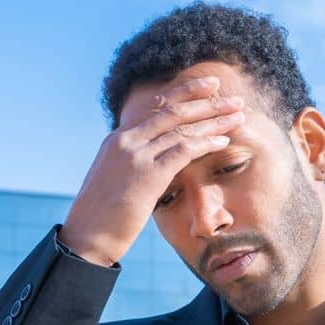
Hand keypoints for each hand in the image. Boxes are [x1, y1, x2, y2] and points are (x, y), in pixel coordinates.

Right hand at [60, 75, 245, 266]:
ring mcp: (136, 156)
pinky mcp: (147, 175)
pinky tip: (223, 141)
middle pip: (172, 110)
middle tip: (233, 98)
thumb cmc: (101, 216)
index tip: (209, 87)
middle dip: (207, 101)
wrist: (86, 236)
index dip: (186, 94)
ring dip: (213, 120)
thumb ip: (133, 166)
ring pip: (181, 127)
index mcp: (118, 139)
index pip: (156, 107)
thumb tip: (153, 165)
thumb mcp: (115, 181)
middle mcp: (126, 140)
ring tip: (238, 115)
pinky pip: (183, 151)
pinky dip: (205, 143)